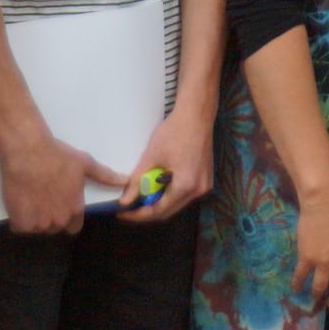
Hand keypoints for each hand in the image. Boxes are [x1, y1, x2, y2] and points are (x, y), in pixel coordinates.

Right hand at [0, 128, 126, 234]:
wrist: (27, 151)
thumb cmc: (57, 156)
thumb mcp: (85, 163)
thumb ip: (105, 176)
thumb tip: (126, 181)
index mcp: (75, 209)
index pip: (74, 227)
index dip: (67, 217)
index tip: (60, 204)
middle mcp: (58, 220)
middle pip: (56, 228)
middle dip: (51, 217)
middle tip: (45, 199)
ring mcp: (39, 223)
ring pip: (38, 228)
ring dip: (36, 219)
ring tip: (33, 198)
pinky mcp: (21, 222)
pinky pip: (21, 227)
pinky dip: (20, 218)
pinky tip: (22, 202)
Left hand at [118, 106, 214, 222]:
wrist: (197, 114)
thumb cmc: (174, 132)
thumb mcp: (151, 156)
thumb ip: (137, 181)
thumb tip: (125, 201)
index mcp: (186, 186)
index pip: (159, 211)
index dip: (139, 214)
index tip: (123, 213)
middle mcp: (198, 191)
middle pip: (169, 210)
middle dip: (147, 211)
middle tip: (129, 207)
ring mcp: (205, 185)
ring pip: (177, 203)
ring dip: (159, 203)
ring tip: (140, 197)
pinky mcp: (205, 178)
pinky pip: (184, 194)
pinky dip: (169, 194)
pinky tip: (157, 187)